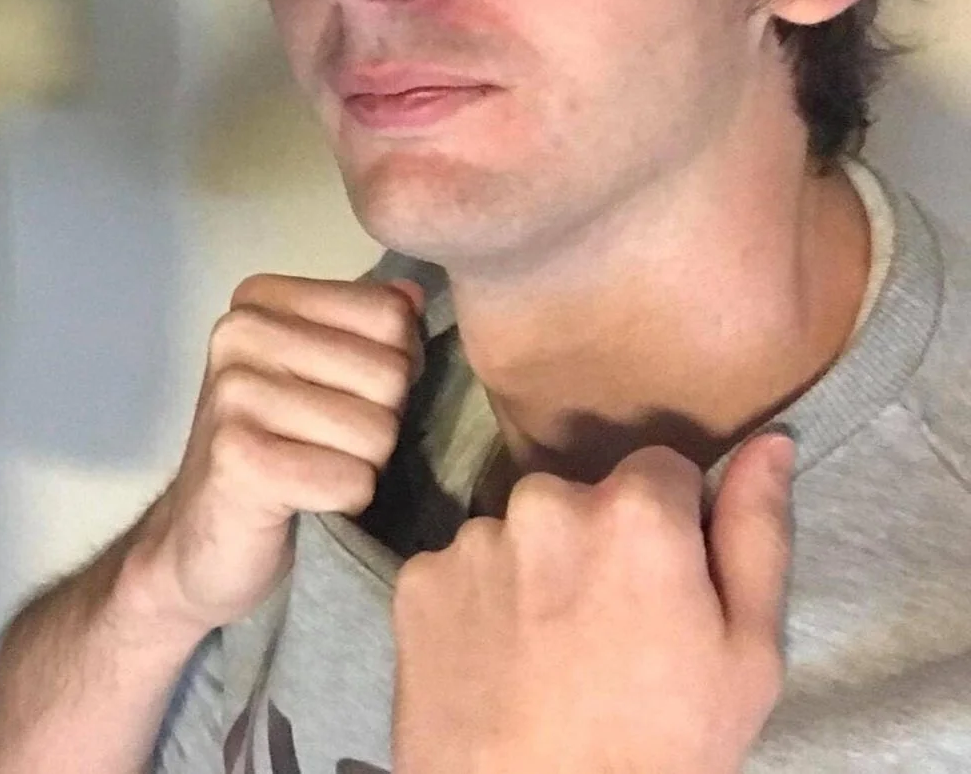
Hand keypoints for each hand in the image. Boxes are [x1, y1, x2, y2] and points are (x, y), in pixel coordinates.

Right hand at [128, 275, 424, 635]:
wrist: (203, 541)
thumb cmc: (279, 451)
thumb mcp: (326, 375)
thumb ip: (370, 330)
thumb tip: (415, 296)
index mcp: (262, 300)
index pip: (389, 315)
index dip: (396, 366)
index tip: (348, 397)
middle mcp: (240, 332)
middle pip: (390, 374)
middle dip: (380, 424)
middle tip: (328, 444)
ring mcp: (234, 393)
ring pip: (377, 432)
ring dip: (363, 468)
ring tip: (315, 470)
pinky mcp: (238, 457)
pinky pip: (351, 480)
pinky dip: (343, 502)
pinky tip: (302, 502)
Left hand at [391, 433, 795, 773]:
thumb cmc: (662, 749)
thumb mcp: (748, 657)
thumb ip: (756, 533)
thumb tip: (769, 442)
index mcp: (633, 512)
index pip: (662, 470)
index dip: (673, 527)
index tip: (668, 586)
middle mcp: (542, 502)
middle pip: (582, 499)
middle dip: (598, 545)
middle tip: (609, 635)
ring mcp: (470, 540)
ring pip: (518, 535)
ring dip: (535, 574)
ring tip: (549, 660)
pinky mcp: (415, 579)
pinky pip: (461, 571)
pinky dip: (479, 606)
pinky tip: (498, 666)